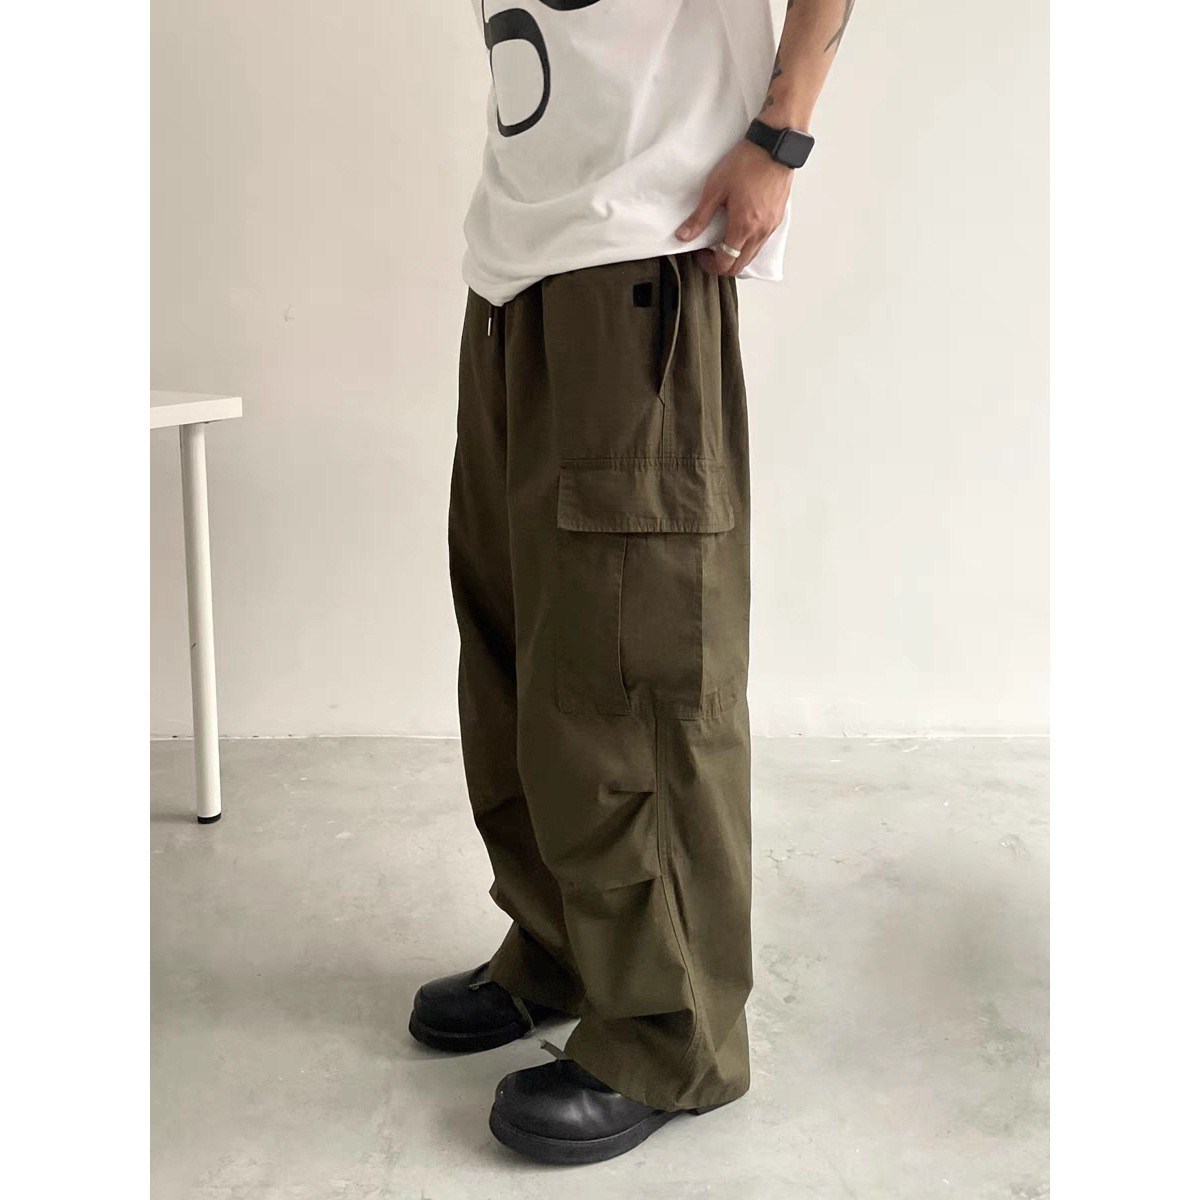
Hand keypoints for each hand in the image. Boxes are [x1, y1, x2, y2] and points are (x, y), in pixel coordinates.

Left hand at [674, 139, 792, 275]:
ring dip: (736, 256)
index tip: (701, 253)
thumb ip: (700, 217)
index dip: (709, 264)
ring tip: (724, 240)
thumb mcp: (715, 189)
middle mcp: (760, 233)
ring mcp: (771, 227)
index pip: (725, 264)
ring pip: (751, 257)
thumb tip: (683, 236)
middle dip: (722, 265)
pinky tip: (740, 230)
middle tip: (710, 252)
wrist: (774, 146)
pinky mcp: (777, 219)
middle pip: (739, 266)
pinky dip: (748, 245)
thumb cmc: (747, 163)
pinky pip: (761, 243)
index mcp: (743, 227)